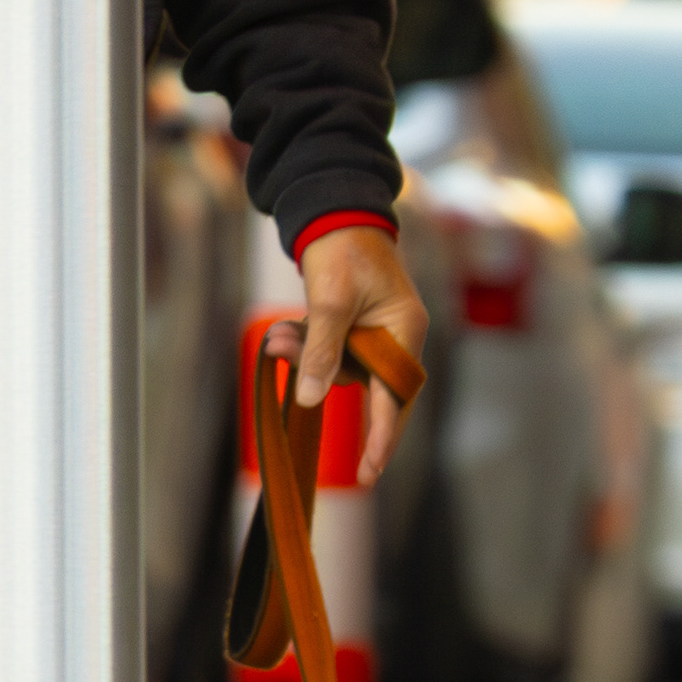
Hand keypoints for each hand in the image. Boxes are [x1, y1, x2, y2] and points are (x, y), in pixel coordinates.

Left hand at [294, 223, 427, 485]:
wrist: (334, 209)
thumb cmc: (341, 249)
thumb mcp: (328, 302)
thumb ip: (321, 351)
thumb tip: (311, 398)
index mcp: (404, 329)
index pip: (396, 394)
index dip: (384, 436)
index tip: (371, 471)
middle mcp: (396, 336)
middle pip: (371, 387)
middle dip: (331, 387)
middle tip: (326, 417)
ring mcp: (377, 333)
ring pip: (343, 368)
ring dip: (307, 356)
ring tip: (277, 333)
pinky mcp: (355, 328)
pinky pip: (333, 352)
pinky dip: (306, 346)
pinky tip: (283, 330)